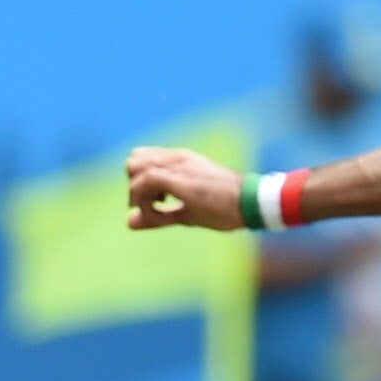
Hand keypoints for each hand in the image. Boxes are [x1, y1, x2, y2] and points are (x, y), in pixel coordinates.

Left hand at [125, 146, 244, 231]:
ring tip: (162, 214)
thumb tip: (128, 222)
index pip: (140, 160)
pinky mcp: (180, 179)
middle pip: (132, 162)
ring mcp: (178, 166)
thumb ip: (156, 215)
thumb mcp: (185, 212)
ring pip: (134, 170)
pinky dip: (147, 205)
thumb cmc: (225, 208)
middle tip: (156, 208)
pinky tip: (165, 217)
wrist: (252, 203)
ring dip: (140, 197)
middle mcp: (176, 158)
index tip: (157, 203)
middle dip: (135, 189)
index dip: (139, 185)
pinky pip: (145, 184)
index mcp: (179, 161)